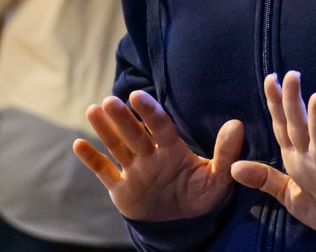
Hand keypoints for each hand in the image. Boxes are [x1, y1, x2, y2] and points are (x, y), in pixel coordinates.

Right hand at [74, 90, 244, 221]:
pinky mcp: (120, 188)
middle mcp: (149, 156)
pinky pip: (104, 172)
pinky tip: (78, 144)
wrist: (180, 219)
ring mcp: (133, 170)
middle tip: (110, 101)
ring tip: (93, 110)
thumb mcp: (217, 178)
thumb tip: (237, 125)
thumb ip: (226, 154)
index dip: (150, 113)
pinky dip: (91, 160)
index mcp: (172, 150)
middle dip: (123, 119)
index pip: (161, 128)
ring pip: (117, 147)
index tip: (138, 96)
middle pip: (134, 134)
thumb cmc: (198, 193)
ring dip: (105, 130)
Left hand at [230, 70, 315, 240]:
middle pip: (300, 127)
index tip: (270, 79)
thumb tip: (233, 167)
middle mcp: (312, 157)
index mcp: (296, 157)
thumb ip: (263, 178)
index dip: (276, 103)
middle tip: (292, 75)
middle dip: (294, 102)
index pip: (283, 126)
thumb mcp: (285, 193)